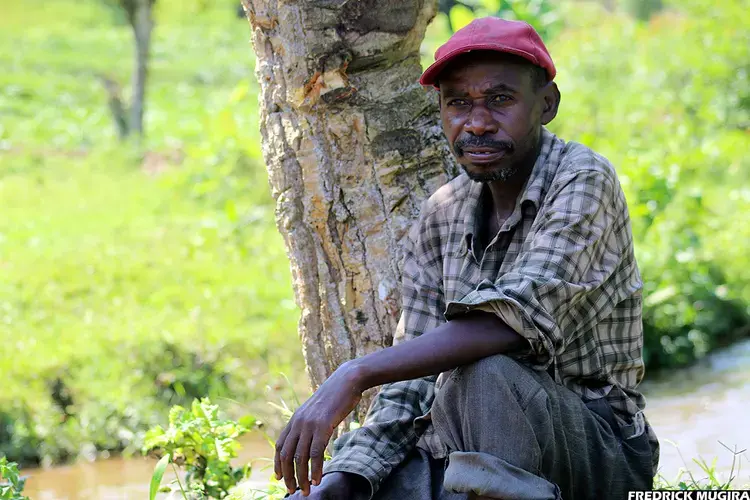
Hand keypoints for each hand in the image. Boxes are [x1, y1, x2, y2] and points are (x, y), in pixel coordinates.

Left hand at [274, 361, 364, 495]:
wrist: (346, 380)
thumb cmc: (335, 397)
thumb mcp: (316, 411)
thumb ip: (309, 424)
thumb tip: (308, 440)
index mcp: (295, 419)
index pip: (280, 446)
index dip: (278, 464)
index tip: (279, 478)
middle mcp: (298, 422)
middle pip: (287, 455)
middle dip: (288, 476)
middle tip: (292, 491)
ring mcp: (309, 424)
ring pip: (300, 457)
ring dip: (302, 477)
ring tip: (306, 490)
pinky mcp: (323, 425)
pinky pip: (316, 453)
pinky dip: (315, 469)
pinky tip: (318, 479)